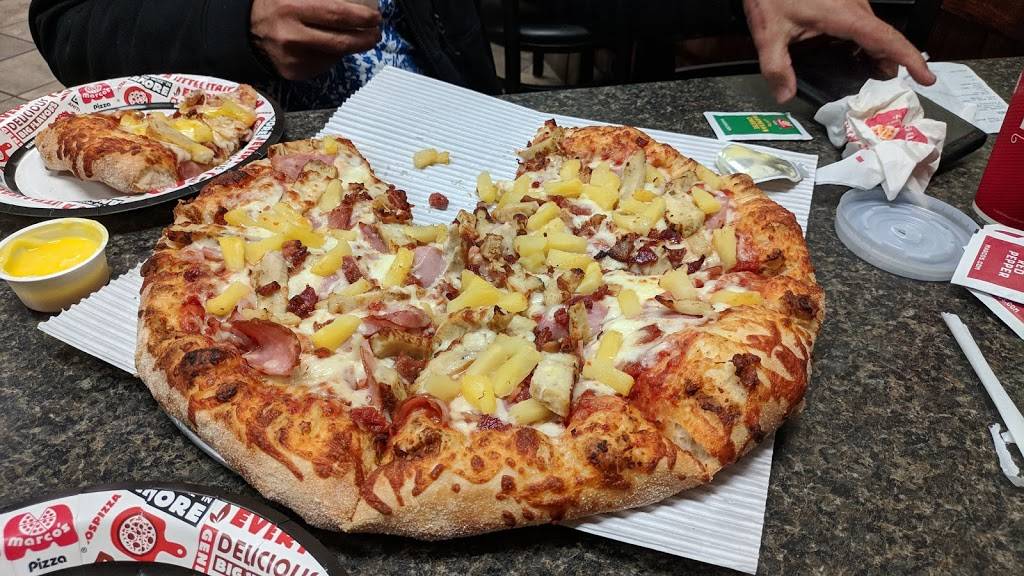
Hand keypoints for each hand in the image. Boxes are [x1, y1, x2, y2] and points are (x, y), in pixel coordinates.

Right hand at [251, 0, 381, 80]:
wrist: (245, 29)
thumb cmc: (275, 5)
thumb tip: (354, 3)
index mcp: (292, 8)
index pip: (337, 14)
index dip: (362, 18)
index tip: (375, 18)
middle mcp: (292, 35)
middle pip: (341, 42)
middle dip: (365, 39)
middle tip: (375, 33)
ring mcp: (292, 58)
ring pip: (334, 56)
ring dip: (350, 47)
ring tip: (355, 38)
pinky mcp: (293, 72)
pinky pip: (322, 65)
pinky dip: (331, 56)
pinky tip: (329, 47)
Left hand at [742, 0, 935, 101]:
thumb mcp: (769, 31)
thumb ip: (776, 66)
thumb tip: (785, 94)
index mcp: (846, 15)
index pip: (888, 40)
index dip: (911, 60)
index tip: (927, 77)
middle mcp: (855, 8)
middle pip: (885, 40)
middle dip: (891, 67)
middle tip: (883, 93)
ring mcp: (851, 4)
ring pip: (874, 34)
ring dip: (876, 57)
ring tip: (869, 80)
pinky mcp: (844, 4)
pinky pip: (862, 27)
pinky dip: (863, 46)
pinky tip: (850, 60)